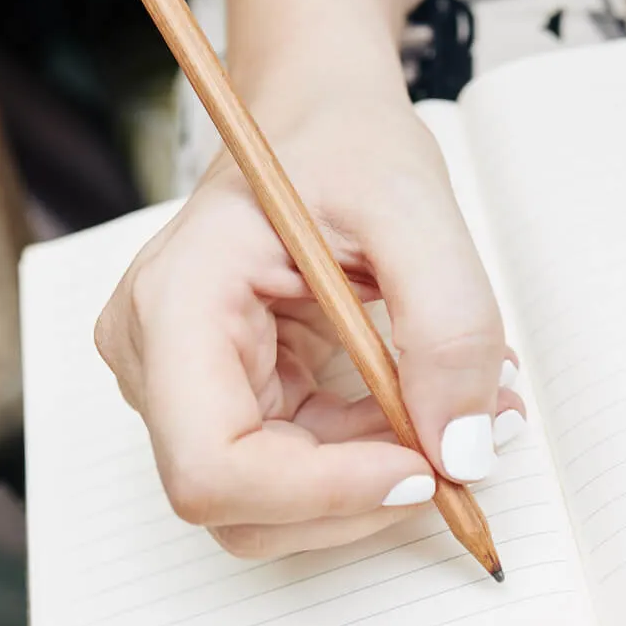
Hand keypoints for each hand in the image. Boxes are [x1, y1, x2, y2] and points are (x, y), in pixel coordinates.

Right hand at [96, 98, 521, 558]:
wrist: (318, 118)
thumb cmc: (345, 144)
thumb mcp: (414, 207)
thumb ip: (450, 324)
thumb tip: (460, 451)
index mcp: (176, 305)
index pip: (213, 465)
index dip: (321, 494)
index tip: (425, 470)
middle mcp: (158, 362)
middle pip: (244, 505)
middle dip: (364, 495)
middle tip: (467, 448)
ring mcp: (188, 390)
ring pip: (278, 507)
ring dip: (379, 483)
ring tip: (466, 415)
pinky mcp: (234, 403)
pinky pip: (303, 473)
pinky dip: (377, 458)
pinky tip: (429, 404)